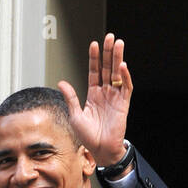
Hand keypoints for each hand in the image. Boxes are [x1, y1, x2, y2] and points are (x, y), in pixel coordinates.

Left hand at [58, 33, 132, 166]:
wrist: (100, 150)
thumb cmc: (87, 137)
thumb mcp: (75, 116)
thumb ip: (71, 98)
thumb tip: (61, 83)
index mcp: (93, 94)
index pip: (94, 71)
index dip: (94, 58)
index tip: (94, 44)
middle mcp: (105, 93)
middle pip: (107, 68)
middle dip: (108, 52)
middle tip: (110, 37)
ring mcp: (115, 97)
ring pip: (117, 73)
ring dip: (118, 58)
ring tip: (118, 44)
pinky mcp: (123, 104)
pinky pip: (126, 88)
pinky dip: (125, 77)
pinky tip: (123, 66)